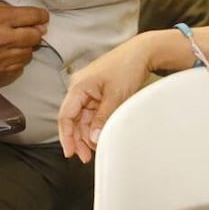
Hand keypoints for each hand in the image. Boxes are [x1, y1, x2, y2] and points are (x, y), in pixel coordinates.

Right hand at [0, 1, 47, 84]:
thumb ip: (6, 9)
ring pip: (29, 54)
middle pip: (35, 36)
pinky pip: (18, 68)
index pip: (34, 16)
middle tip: (26, 31)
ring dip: (24, 48)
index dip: (40, 16)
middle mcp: (3, 39)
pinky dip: (16, 62)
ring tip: (12, 44)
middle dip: (34, 32)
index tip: (40, 18)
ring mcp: (1, 59)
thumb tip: (31, 18)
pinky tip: (5, 56)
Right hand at [58, 35, 153, 162]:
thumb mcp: (115, 95)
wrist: (142, 52)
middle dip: (78, 139)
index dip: (66, 136)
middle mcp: (80, 88)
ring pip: (82, 118)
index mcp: (79, 86)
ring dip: (87, 134)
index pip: (66, 116)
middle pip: (72, 119)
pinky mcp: (97, 92)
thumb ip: (103, 118)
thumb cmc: (127, 67)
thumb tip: (94, 139)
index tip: (70, 153)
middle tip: (85, 157)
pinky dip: (95, 125)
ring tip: (94, 150)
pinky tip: (99, 137)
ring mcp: (88, 90)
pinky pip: (91, 113)